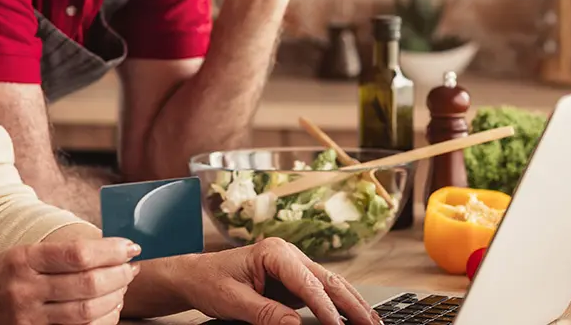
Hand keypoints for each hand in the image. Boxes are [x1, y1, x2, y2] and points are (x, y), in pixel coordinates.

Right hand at [0, 237, 141, 324]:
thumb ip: (62, 253)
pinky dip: (101, 321)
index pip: (78, 253)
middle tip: (132, 268)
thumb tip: (109, 249)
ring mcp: (29, 318)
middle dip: (120, 275)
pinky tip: (109, 309)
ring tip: (122, 287)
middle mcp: (26, 289)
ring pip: (86, 313)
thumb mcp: (23, 253)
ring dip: (115, 298)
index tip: (130, 247)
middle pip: (88, 284)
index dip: (111, 250)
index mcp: (24, 259)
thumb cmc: (0, 273)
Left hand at [173, 238, 379, 324]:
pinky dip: (340, 305)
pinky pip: (322, 292)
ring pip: (331, 285)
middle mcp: (288, 254)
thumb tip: (294, 324)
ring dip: (353, 304)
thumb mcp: (232, 301)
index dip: (324, 307)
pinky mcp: (294, 279)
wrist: (196, 276)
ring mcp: (293, 266)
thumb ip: (264, 313)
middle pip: (328, 280)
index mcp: (273, 252)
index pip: (307, 283)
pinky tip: (354, 317)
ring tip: (374, 321)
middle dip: (352, 304)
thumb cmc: (210, 282)